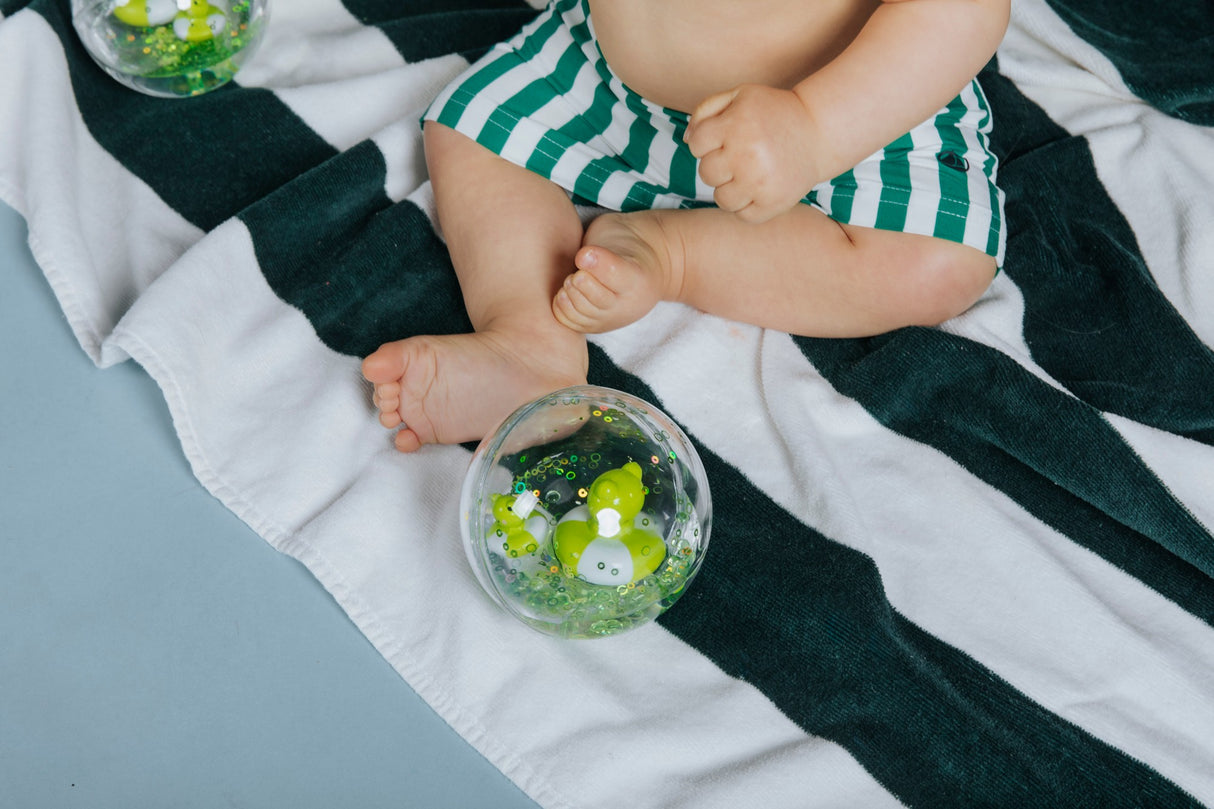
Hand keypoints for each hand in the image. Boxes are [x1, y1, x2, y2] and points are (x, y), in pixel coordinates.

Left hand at [683, 84, 824, 222]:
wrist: (819, 131)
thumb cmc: (773, 112)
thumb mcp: (740, 96)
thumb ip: (706, 110)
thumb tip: (686, 139)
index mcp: (735, 125)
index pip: (696, 145)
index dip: (707, 142)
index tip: (725, 138)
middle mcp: (746, 154)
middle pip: (706, 173)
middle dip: (718, 165)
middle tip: (739, 157)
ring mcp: (760, 181)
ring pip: (721, 199)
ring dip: (730, 189)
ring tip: (748, 174)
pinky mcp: (774, 202)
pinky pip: (743, 215)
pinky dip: (747, 205)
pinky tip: (759, 188)